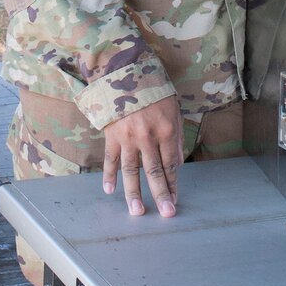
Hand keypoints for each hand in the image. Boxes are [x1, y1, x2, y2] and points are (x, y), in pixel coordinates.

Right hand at [103, 96, 183, 218]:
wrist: (125, 72)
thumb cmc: (154, 91)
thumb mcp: (173, 110)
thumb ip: (175, 137)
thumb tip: (176, 164)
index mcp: (165, 130)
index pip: (171, 163)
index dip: (174, 183)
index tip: (175, 199)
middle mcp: (147, 137)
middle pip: (154, 171)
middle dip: (160, 194)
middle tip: (166, 213)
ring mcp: (127, 138)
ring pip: (131, 171)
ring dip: (134, 193)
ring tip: (137, 211)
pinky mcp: (111, 136)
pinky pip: (110, 159)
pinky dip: (109, 175)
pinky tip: (109, 191)